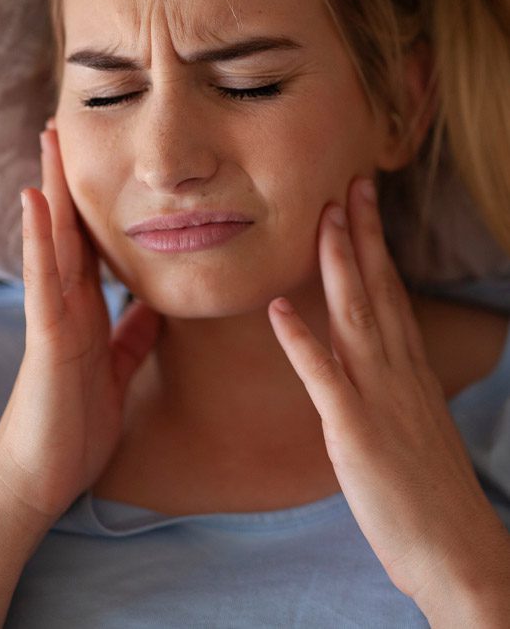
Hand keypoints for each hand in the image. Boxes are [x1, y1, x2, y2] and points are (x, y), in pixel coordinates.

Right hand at [0, 122, 161, 525]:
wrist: (44, 477)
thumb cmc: (76, 426)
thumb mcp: (117, 371)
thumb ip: (132, 336)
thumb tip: (154, 306)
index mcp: (87, 313)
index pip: (92, 248)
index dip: (96, 207)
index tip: (104, 165)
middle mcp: (68, 305)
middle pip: (71, 232)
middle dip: (70, 182)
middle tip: (68, 131)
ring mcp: (53, 317)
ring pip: (53, 243)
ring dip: (52, 191)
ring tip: (50, 143)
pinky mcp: (46, 337)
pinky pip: (45, 280)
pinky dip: (41, 239)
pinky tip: (37, 201)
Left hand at [268, 175, 506, 607]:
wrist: (458, 551)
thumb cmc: (431, 491)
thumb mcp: (414, 421)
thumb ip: (392, 384)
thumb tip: (373, 360)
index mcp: (409, 368)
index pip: (391, 291)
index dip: (375, 244)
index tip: (364, 203)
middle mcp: (397, 371)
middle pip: (377, 289)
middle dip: (360, 234)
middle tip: (348, 183)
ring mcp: (377, 398)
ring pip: (355, 316)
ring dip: (337, 265)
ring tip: (321, 220)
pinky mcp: (354, 432)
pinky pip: (324, 379)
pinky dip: (300, 342)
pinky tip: (277, 309)